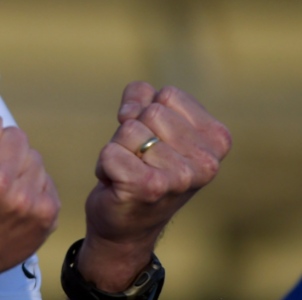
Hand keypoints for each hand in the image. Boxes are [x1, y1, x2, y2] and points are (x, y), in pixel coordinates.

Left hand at [79, 82, 231, 290]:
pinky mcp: (150, 188)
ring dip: (118, 149)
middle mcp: (208, 161)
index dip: (145, 111)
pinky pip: (110, 152)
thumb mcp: (151, 124)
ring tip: (129, 172)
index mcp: (217, 140)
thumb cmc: (140, 168)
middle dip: (131, 131)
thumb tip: (130, 112)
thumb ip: (143, 97)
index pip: (167, 94)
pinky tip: (117, 185)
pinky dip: (105, 165)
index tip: (153, 142)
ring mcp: (181, 177)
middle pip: (148, 111)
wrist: (127, 227)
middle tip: (138, 160)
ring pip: (128, 129)